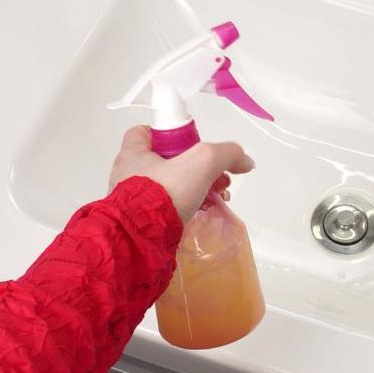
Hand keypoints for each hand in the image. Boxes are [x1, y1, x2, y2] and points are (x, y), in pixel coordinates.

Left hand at [109, 126, 254, 222]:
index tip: (194, 146)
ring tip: (217, 197)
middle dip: (198, 168)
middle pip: (169, 161)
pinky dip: (187, 208)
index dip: (175, 135)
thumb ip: (227, 154)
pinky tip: (203, 212)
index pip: (150, 132)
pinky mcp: (141, 222)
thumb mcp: (203, 161)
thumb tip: (245, 161)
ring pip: (171, 186)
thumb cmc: (164, 193)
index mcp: (133, 153)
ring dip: (197, 189)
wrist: (142, 240)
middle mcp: (129, 174)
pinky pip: (167, 208)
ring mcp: (133, 200)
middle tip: (217, 177)